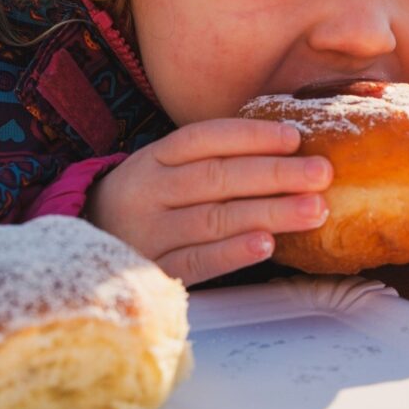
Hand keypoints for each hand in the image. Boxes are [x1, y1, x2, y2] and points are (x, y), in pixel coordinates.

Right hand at [85, 119, 331, 284]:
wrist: (87, 244)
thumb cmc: (150, 203)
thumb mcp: (167, 170)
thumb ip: (215, 160)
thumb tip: (292, 151)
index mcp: (155, 158)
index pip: (205, 139)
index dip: (251, 136)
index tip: (295, 138)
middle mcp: (149, 191)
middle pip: (217, 178)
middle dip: (274, 174)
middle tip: (321, 174)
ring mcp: (149, 234)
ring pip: (214, 220)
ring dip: (268, 213)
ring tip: (314, 209)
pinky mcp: (155, 271)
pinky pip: (197, 262)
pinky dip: (233, 253)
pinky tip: (267, 246)